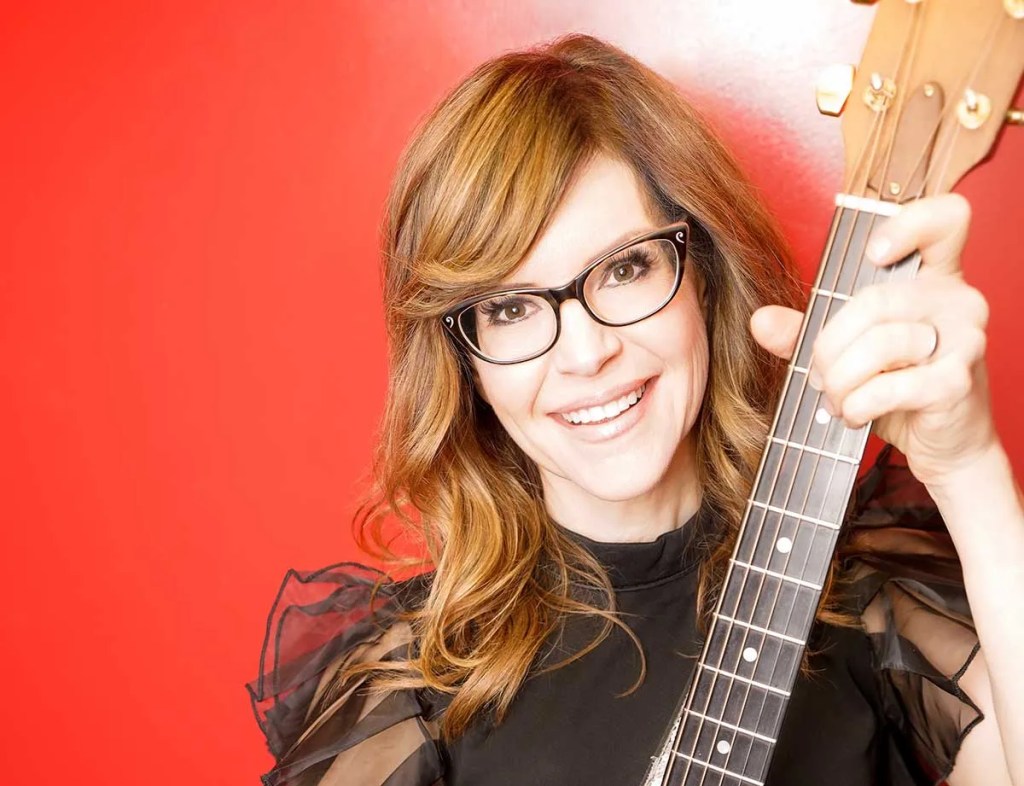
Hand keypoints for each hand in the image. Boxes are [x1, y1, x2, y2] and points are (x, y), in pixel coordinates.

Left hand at [750, 194, 997, 489]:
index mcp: (934, 278)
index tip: (871, 254)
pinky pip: (890, 387)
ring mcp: (965, 339)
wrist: (945, 442)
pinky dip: (859, 404)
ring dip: (841, 379)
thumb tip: (760, 320)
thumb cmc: (899, 387)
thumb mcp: (849, 353)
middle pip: (876, 300)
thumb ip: (805, 331)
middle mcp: (957, 300)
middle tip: (819, 375)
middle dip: (830, 345)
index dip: (908, 224)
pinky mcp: (957, 382)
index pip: (945, 220)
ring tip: (836, 398)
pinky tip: (855, 413)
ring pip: (880, 343)